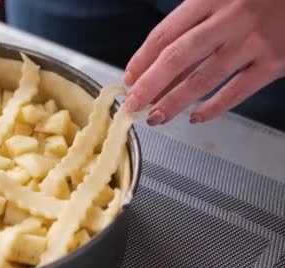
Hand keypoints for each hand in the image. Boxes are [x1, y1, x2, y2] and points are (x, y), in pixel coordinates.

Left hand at [124, 0, 284, 124]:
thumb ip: (195, 19)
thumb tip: (160, 59)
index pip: (164, 34)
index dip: (142, 60)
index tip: (129, 79)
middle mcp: (230, 18)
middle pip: (177, 58)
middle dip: (150, 85)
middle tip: (133, 104)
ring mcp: (254, 41)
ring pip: (203, 78)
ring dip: (174, 101)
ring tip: (156, 116)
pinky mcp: (276, 62)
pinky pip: (237, 91)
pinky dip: (213, 108)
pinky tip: (196, 117)